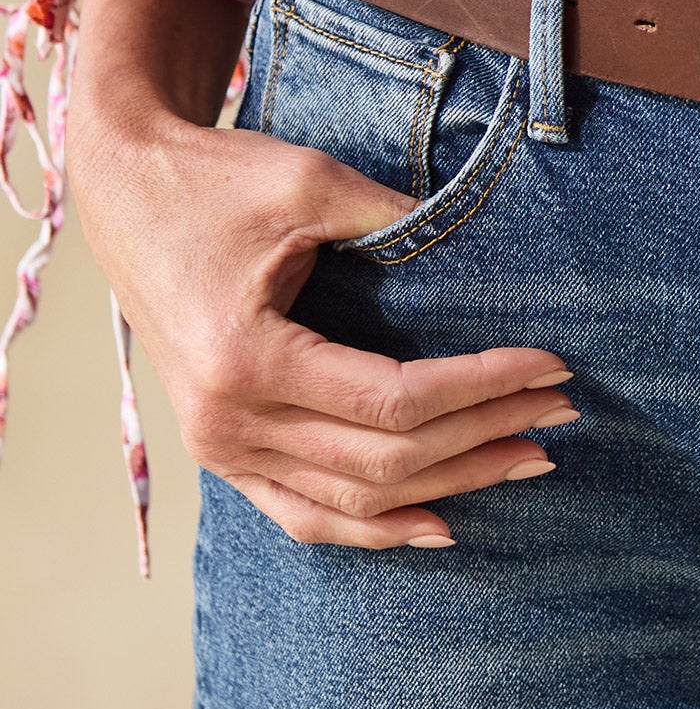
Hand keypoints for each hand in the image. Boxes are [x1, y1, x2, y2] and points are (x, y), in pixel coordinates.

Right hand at [66, 0, 572, 549]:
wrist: (129, 191)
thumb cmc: (217, 181)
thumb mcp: (311, 183)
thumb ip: (398, 219)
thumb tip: (493, 249)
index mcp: (246, 358)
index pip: (395, 400)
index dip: (483, 387)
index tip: (552, 366)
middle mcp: (228, 421)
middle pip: (385, 458)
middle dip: (485, 434)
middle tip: (561, 410)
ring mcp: (220, 447)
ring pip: (353, 500)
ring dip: (448, 485)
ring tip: (527, 459)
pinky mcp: (222, 449)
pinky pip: (303, 514)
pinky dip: (373, 528)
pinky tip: (440, 526)